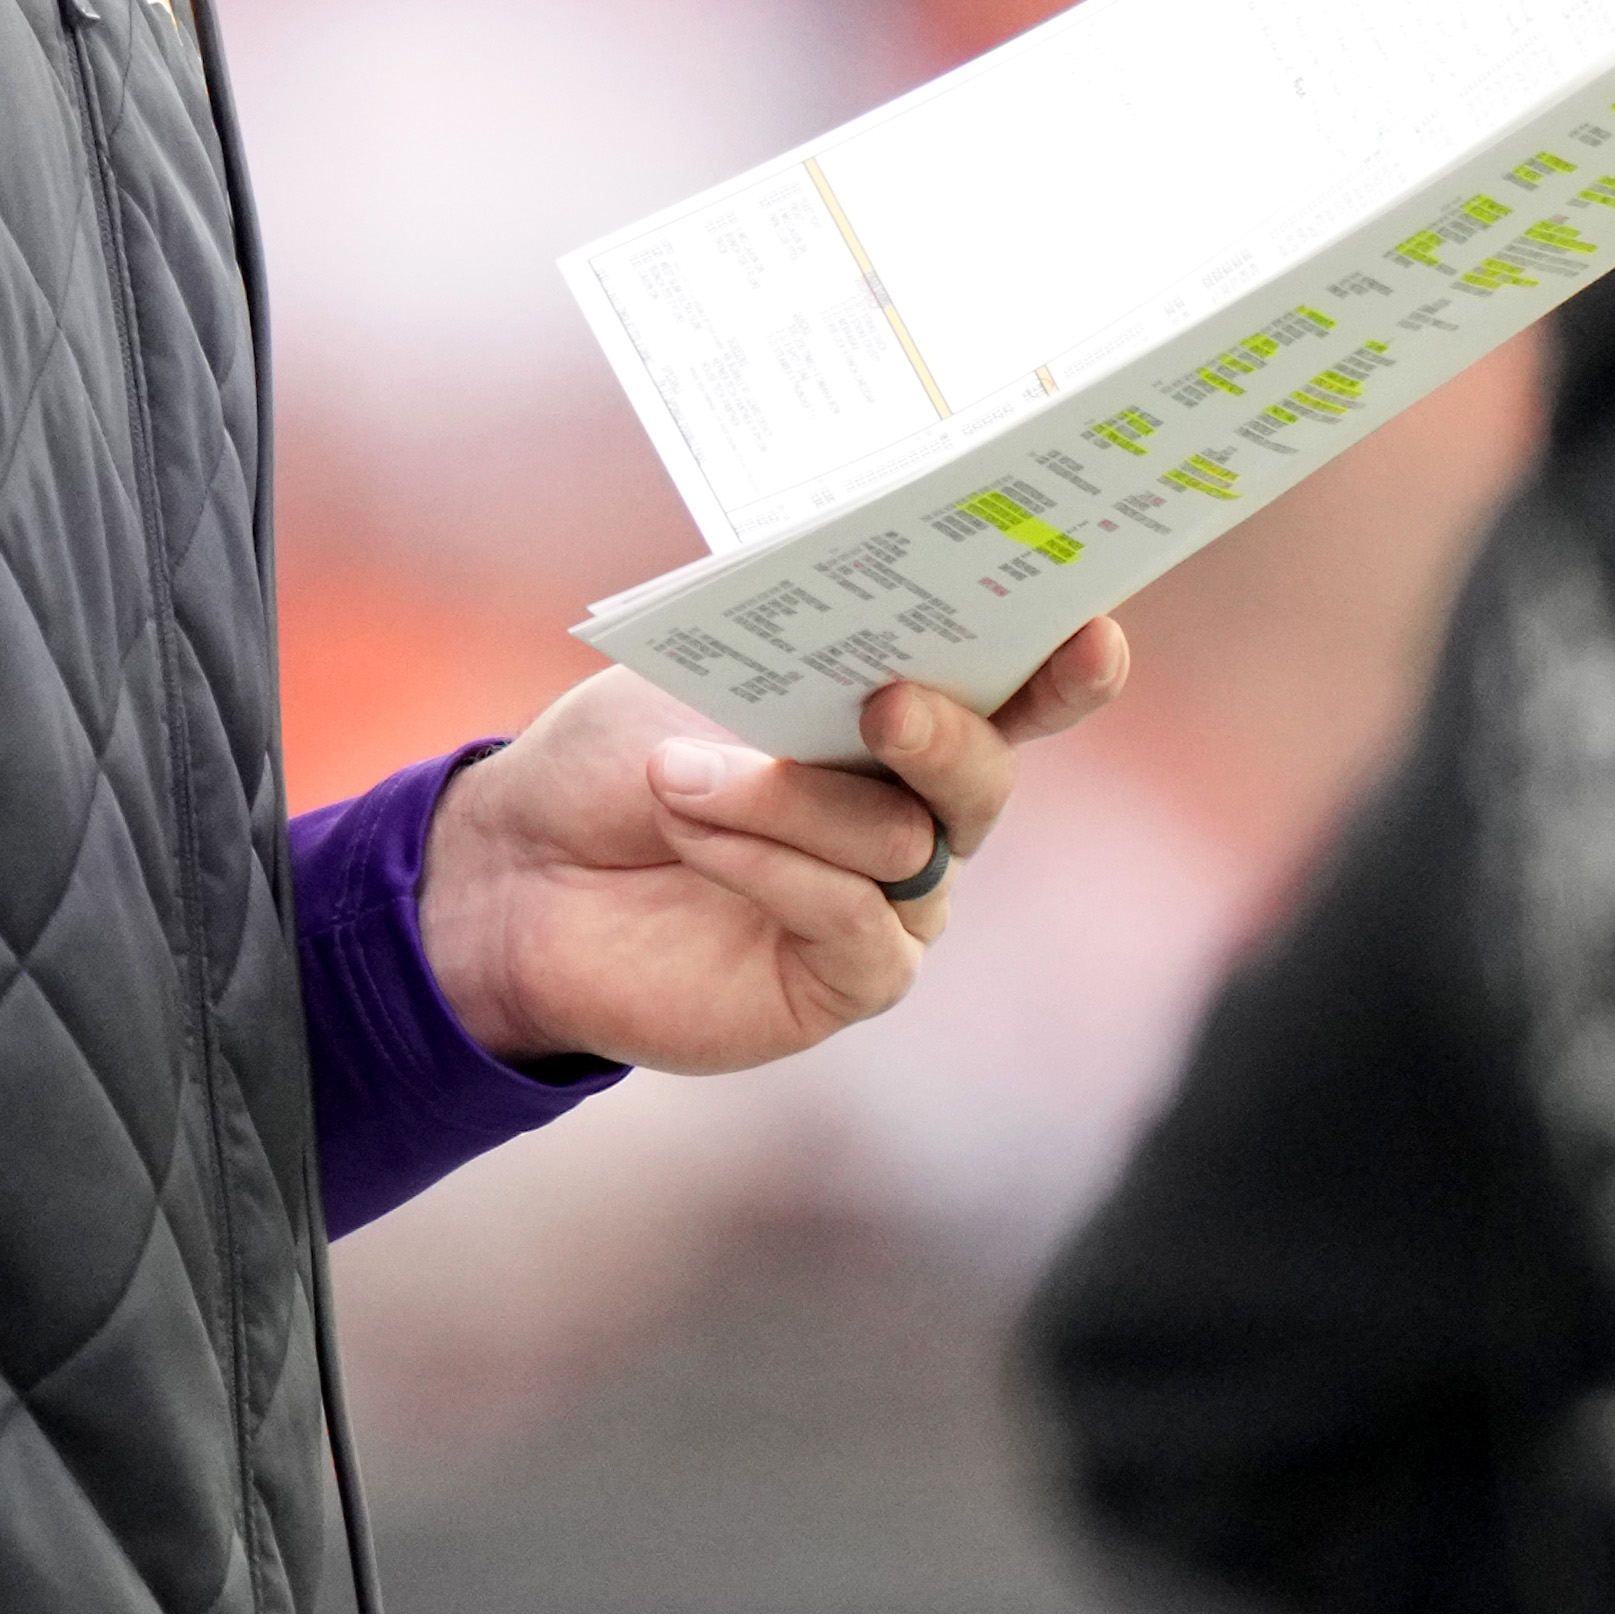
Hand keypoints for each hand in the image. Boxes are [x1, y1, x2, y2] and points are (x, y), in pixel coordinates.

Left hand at [415, 623, 1138, 1080]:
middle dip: (944, 733)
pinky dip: (774, 870)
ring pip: (907, 847)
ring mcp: (892, 906)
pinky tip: (700, 840)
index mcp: (903, 727)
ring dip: (788, 801)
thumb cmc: (616, 761)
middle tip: (883, 700)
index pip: (1014, 697)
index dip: (1064, 671)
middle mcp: (918, 818)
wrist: (522, 871)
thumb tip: (878, 656)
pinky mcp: (848, 982)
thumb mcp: (699, 677)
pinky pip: (858, 927)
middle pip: (984, 775)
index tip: (1093, 631)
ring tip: (676, 780)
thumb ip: (796, 664)